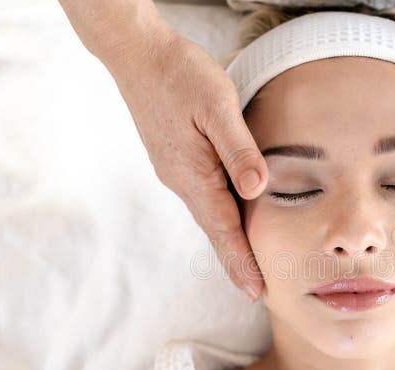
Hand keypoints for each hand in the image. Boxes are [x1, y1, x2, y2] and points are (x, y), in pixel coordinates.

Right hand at [109, 27, 267, 302]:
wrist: (138, 54)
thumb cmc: (181, 75)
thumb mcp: (217, 106)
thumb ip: (238, 149)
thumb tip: (256, 191)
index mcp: (193, 174)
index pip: (223, 229)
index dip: (241, 261)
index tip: (255, 292)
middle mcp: (181, 180)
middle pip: (215, 230)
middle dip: (236, 262)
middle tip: (256, 292)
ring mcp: (175, 171)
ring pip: (208, 214)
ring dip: (228, 242)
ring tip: (248, 265)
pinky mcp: (175, 159)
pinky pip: (203, 197)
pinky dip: (220, 217)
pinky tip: (230, 219)